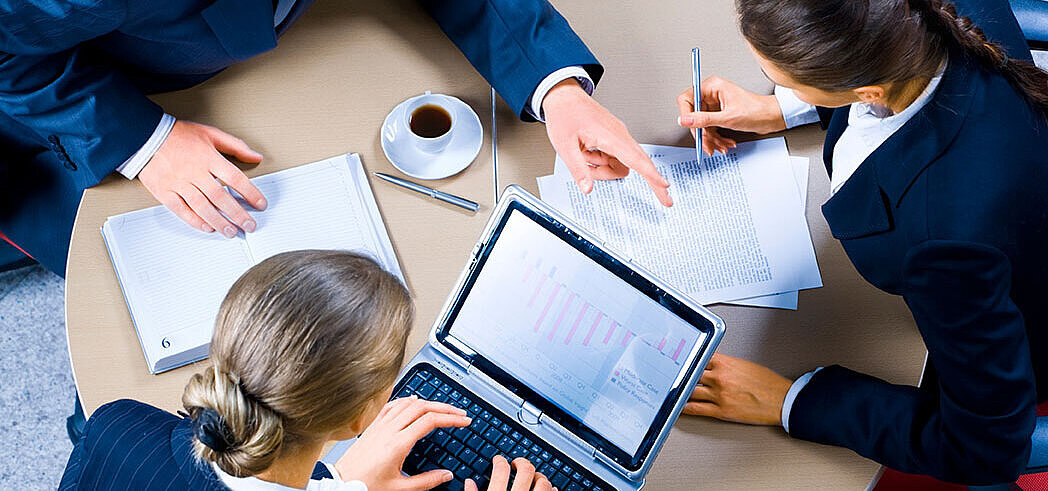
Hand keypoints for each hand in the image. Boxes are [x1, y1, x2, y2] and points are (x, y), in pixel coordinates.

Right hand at [138, 120, 266, 237]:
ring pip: (202, 207)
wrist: (145, 135)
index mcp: (208, 157)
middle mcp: (194, 172)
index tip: (260, 203)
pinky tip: (206, 227)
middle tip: (249, 225)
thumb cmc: (178, 135)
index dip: (250, 193)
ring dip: (219, 221)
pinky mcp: (164, 191)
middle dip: (237, 214)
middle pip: (220, 197)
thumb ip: (235, 146)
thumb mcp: (210, 133)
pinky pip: (181, 210)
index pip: (235, 178)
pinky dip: (194, 220)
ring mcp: (178, 183)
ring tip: (231, 231)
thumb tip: (256, 156)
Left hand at [335, 396, 471, 490]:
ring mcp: (380, 426)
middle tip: (459, 413)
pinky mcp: (373, 426)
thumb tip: (446, 475)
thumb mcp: (400, 489)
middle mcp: (389, 430)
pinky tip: (413, 400)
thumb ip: (426, 482)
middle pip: (422, 407)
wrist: (341, 484)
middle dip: (445, 408)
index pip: (430, 421)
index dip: (450, 419)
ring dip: (428, 402)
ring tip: (442, 407)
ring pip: (408, 403)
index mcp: (398, 444)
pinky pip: (391, 406)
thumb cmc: (365, 486)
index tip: (463, 421)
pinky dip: (406, 400)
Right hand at [465, 455, 553, 490]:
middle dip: (522, 462)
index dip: (499, 461)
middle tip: (518, 463)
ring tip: (535, 477)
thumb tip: (469, 483)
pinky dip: (552, 489)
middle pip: (526, 470)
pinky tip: (549, 489)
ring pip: (543, 483)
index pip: (501, 470)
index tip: (499, 460)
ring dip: (540, 477)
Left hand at [543, 79, 671, 206]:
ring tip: (584, 158)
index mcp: (611, 136)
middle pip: (638, 163)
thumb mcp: (565, 146)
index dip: (652, 175)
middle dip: (647, 180)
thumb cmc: (565, 114)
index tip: (664, 186)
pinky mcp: (612, 136)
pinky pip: (614, 156)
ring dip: (605, 169)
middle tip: (665, 200)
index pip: (636, 160)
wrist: (563, 95)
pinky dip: (602, 161)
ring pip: (622, 163)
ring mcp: (617, 135)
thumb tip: (588, 188)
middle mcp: (619, 135)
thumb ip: (578, 170)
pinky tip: (587, 153)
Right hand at [676, 76, 786, 155]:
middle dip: (702, 132)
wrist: (772, 118)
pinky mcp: (720, 114)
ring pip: (703, 125)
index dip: (686, 114)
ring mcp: (716, 105)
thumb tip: (685, 120)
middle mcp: (712, 94)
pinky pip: (711, 128)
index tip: (688, 126)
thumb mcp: (727, 118)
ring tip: (720, 146)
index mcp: (712, 87)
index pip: (687, 98)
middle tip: (706, 144)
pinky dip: (716, 138)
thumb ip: (703, 120)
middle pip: (695, 116)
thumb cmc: (757, 111)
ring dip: (711, 139)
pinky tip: (724, 143)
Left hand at [682, 353, 791, 425]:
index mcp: (725, 363)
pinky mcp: (721, 410)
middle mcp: (719, 378)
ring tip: (672, 390)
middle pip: (691, 373)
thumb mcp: (744, 364)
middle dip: (681, 374)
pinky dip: (684, 407)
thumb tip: (709, 363)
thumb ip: (724, 363)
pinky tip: (678, 406)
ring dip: (680, 390)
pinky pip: (696, 408)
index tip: (677, 359)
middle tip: (669, 374)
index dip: (686, 358)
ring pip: (690, 390)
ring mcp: (719, 395)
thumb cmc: (767, 383)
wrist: (781, 400)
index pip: (698, 357)